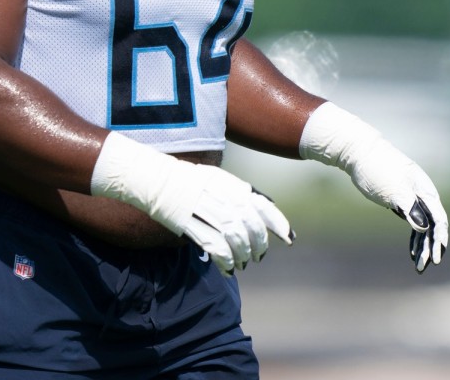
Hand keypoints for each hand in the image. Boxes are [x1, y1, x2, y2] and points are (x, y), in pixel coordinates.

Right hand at [176, 165, 293, 273]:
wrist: (160, 181)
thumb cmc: (193, 183)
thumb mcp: (220, 180)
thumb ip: (242, 194)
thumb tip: (268, 208)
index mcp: (233, 186)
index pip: (264, 206)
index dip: (279, 225)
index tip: (289, 240)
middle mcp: (224, 197)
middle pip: (252, 227)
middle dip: (259, 246)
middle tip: (258, 257)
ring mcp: (208, 210)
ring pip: (237, 240)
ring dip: (242, 256)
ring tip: (241, 263)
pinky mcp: (192, 224)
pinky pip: (217, 248)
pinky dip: (226, 261)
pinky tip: (227, 268)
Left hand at [300, 102, 448, 272]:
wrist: (358, 152)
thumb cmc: (376, 168)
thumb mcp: (392, 189)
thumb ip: (410, 207)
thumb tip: (425, 227)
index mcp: (425, 189)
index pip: (439, 218)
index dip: (440, 239)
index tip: (437, 257)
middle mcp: (423, 194)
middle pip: (433, 225)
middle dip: (431, 247)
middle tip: (424, 267)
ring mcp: (413, 197)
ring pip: (424, 226)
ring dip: (423, 246)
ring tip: (419, 267)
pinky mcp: (402, 200)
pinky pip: (414, 222)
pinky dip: (415, 237)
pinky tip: (412, 252)